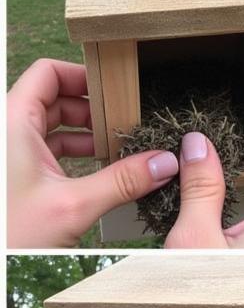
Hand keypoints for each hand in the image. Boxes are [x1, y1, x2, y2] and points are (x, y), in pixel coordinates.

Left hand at [7, 59, 180, 247]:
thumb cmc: (12, 234)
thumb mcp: (75, 205)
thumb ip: (123, 181)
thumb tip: (164, 163)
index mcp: (12, 122)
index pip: (47, 73)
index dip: (82, 75)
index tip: (116, 90)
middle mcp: (10, 132)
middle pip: (55, 99)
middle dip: (95, 110)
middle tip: (128, 122)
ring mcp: (15, 154)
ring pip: (56, 128)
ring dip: (91, 136)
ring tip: (123, 148)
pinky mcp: (23, 176)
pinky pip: (54, 153)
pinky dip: (81, 156)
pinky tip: (106, 171)